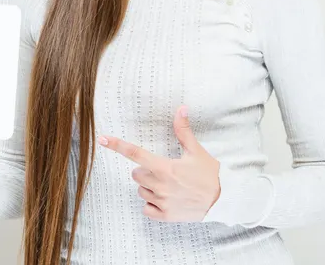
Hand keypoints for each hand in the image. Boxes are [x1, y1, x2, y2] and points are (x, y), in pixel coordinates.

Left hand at [97, 105, 220, 221]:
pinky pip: (146, 208)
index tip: (102, 139)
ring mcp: (161, 202)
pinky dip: (152, 204)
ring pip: (141, 190)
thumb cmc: (208, 174)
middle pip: (136, 173)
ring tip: (169, 185)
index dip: (117, 145)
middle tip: (163, 170)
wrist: (222, 201)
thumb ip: (183, 130)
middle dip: (145, 170)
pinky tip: (165, 199)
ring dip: (149, 187)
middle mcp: (160, 185)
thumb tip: (181, 108)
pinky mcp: (165, 216)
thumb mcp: (196, 150)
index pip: (135, 153)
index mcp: (165, 167)